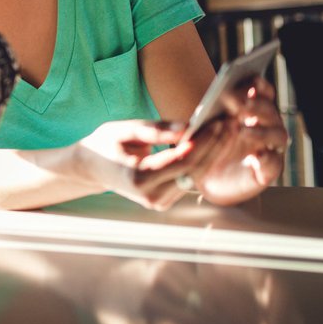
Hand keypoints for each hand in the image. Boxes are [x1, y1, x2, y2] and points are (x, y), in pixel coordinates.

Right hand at [73, 119, 219, 210]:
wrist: (91, 168)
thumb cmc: (105, 144)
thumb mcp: (125, 129)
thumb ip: (156, 130)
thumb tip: (189, 127)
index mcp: (139, 178)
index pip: (182, 160)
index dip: (204, 142)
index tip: (220, 121)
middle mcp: (151, 196)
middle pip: (195, 170)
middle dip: (216, 146)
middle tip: (232, 122)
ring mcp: (159, 202)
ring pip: (196, 176)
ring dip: (214, 153)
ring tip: (227, 129)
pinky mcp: (165, 200)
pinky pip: (190, 179)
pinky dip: (203, 160)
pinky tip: (214, 142)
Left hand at [193, 77, 288, 204]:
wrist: (205, 180)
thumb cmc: (204, 148)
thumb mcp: (199, 130)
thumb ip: (201, 119)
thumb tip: (200, 112)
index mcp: (251, 111)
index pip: (263, 91)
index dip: (259, 84)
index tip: (250, 80)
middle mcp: (265, 127)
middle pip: (270, 110)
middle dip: (257, 105)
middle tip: (240, 105)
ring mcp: (269, 149)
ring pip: (278, 134)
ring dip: (262, 131)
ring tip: (243, 131)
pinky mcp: (266, 172)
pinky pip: (274, 164)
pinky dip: (267, 159)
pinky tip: (255, 156)